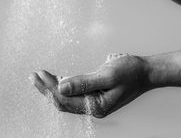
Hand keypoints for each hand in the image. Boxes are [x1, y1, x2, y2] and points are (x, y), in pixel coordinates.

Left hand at [29, 53, 148, 117]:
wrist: (146, 72)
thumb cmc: (131, 72)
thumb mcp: (107, 75)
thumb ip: (84, 82)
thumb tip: (61, 86)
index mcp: (97, 106)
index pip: (65, 100)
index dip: (49, 88)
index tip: (38, 76)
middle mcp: (93, 107)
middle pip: (63, 101)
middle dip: (47, 89)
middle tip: (33, 76)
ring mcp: (94, 102)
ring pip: (67, 98)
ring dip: (52, 87)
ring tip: (39, 76)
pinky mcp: (94, 95)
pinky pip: (74, 93)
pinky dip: (63, 85)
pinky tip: (55, 78)